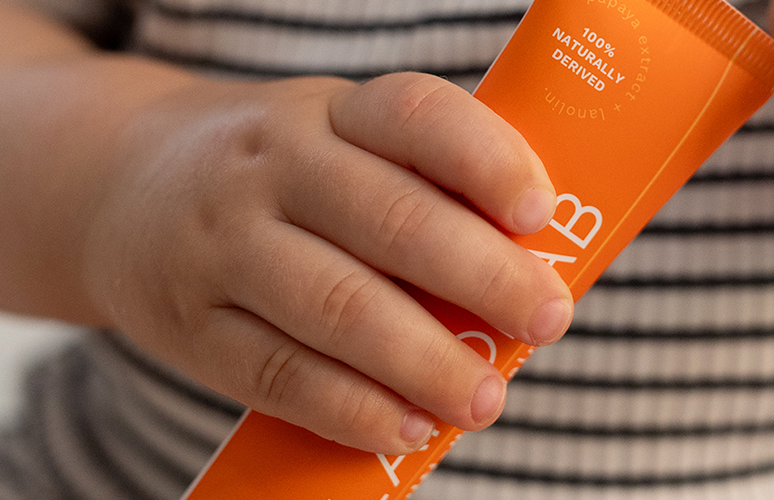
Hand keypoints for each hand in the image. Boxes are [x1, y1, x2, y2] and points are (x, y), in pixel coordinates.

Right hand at [81, 72, 572, 454]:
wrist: (122, 186)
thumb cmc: (268, 173)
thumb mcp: (329, 140)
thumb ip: (414, 186)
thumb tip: (520, 267)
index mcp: (325, 113)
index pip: (416, 116)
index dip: (487, 161)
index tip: (540, 214)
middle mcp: (271, 170)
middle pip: (392, 221)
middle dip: (484, 277)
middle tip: (546, 320)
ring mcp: (224, 248)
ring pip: (340, 307)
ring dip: (426, 362)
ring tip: (484, 397)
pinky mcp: (195, 326)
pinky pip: (281, 374)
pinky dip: (354, 409)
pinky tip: (407, 427)